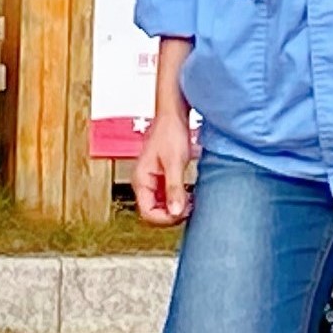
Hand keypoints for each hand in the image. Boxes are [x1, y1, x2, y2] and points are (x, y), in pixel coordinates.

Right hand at [132, 111, 198, 225]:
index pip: (147, 213)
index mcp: (141, 180)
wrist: (173, 115)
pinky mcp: (161, 177)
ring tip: (191, 202)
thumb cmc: (170, 132)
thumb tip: (175, 211)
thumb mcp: (174, 162)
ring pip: (160, 206)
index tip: (183, 213)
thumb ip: (174, 188)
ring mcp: (152, 180)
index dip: (165, 218)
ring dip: (175, 208)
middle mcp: (143, 183)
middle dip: (171, 214)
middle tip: (190, 208)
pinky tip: (189, 195)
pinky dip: (178, 199)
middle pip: (153, 212)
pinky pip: (166, 196)